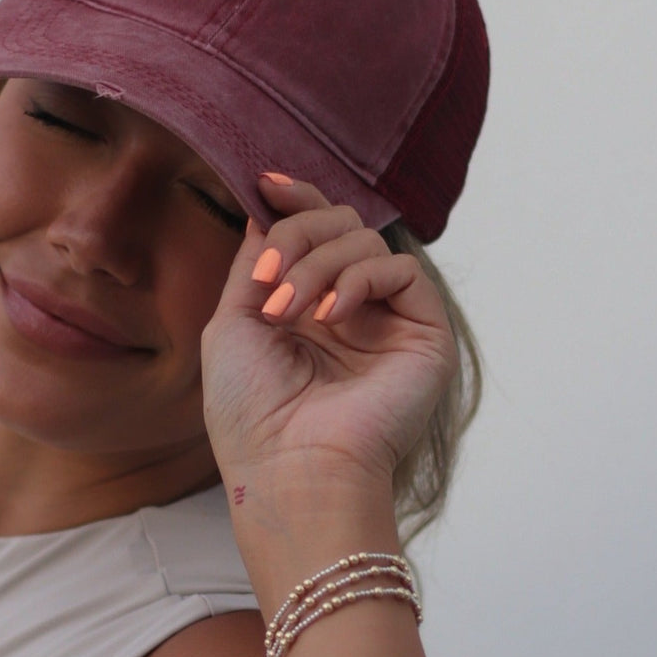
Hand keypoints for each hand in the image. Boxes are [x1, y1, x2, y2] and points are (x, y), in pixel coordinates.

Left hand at [201, 177, 458, 492]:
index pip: (312, 232)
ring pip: (363, 240)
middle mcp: (349, 310)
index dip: (294, 199)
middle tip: (267, 281)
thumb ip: (254, 264)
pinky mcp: (424, 334)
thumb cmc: (251, 415)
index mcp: (305, 308)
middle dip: (295, 236)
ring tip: (286, 313)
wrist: (289, 472)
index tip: (265, 184)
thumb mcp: (233, 324)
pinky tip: (329, 316)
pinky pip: (399, 269)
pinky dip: (357, 279)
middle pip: (337, 223)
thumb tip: (269, 209)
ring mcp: (387, 321)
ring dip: (316, 265)